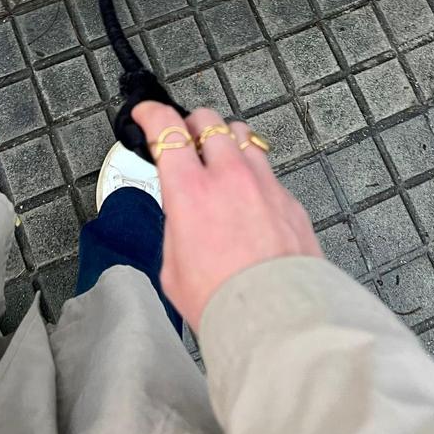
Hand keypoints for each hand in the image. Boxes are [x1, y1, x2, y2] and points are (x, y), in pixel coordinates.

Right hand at [132, 103, 323, 331]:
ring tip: (218, 159)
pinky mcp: (288, 199)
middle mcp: (229, 177)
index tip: (145, 112)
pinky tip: (248, 196)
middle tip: (184, 139)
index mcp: (191, 191)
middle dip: (191, 124)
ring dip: (224, 140)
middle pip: (208, 119)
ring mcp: (263, 183)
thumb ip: (176, 228)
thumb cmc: (225, 301)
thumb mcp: (173, 267)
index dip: (151, 112)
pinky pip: (266, 168)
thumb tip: (183, 218)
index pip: (166, 128)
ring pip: (242, 134)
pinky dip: (252, 172)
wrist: (278, 320)